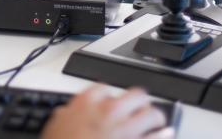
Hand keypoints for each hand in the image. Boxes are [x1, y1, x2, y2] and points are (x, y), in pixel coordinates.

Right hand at [40, 85, 173, 138]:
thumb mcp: (54, 127)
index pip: (103, 88)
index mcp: (87, 102)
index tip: (107, 101)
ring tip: (157, 121)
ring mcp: (126, 129)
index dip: (106, 95)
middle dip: (139, 101)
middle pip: (135, 95)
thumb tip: (65, 114)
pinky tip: (167, 134)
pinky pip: (157, 138)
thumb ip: (64, 116)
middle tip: (140, 107)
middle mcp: (110, 111)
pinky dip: (163, 135)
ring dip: (155, 117)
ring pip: (151, 114)